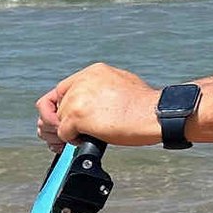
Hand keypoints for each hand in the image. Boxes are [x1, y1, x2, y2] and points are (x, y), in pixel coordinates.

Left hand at [35, 63, 161, 150]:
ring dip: (68, 131)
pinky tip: (88, 138)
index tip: (65, 117)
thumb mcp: (119, 84)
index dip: (62, 106)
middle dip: (61, 121)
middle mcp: (82, 81)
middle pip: (57, 105)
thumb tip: (87, 102)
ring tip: (85, 135)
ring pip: (58, 120)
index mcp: (93, 72)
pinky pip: (63, 133)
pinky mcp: (77, 115)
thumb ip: (98, 89)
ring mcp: (78, 98)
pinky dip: (72, 140)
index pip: (62, 89)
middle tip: (71, 132)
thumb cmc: (142, 105)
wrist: (155, 113)